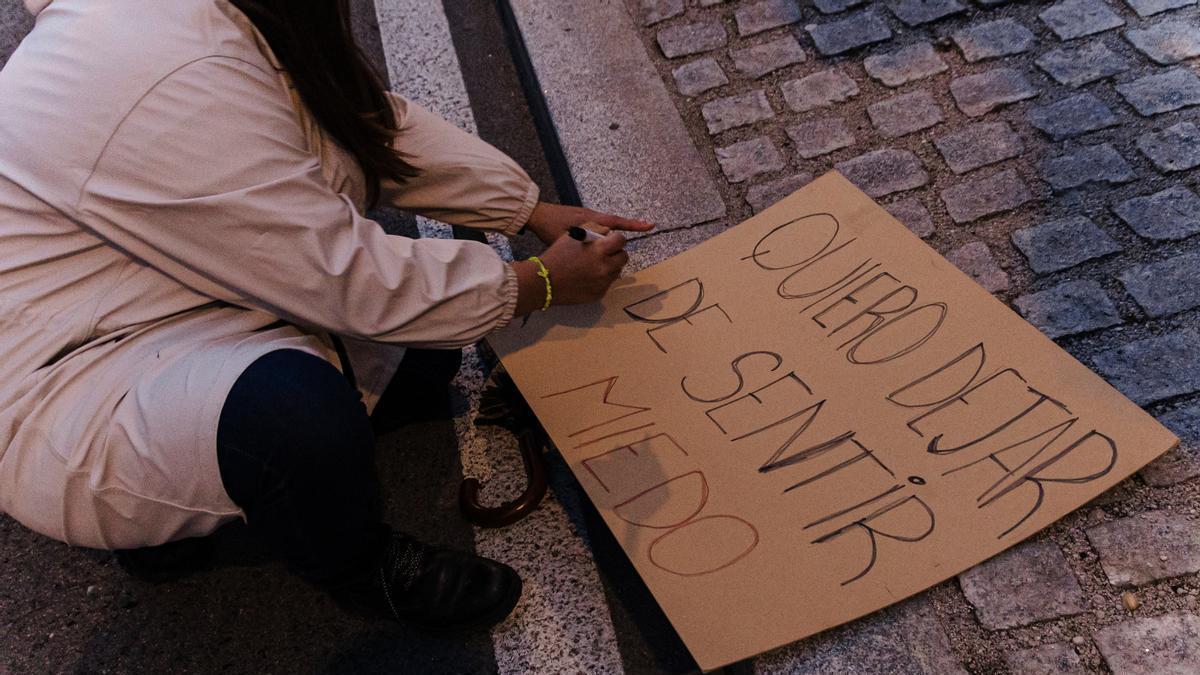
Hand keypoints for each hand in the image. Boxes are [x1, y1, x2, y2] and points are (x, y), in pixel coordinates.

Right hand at [511, 230, 628, 314]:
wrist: (544, 281)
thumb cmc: (557, 255)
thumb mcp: (574, 235)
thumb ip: (595, 229)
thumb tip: (609, 232)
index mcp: (600, 249)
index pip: (621, 240)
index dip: (617, 239)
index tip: (611, 240)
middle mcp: (605, 267)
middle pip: (623, 257)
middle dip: (616, 253)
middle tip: (605, 253)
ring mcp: (603, 282)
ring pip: (617, 271)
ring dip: (610, 266)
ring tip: (595, 265)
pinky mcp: (599, 294)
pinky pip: (607, 283)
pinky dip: (601, 279)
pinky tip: (588, 276)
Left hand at [524, 202, 654, 244]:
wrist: (535, 214)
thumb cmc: (549, 227)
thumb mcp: (566, 238)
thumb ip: (581, 245)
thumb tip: (597, 253)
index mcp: (590, 220)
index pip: (616, 222)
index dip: (633, 225)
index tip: (650, 225)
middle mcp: (591, 216)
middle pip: (615, 222)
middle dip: (628, 227)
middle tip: (645, 229)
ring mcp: (586, 217)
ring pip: (606, 225)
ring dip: (614, 233)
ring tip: (621, 244)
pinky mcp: (580, 219)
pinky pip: (597, 226)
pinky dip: (603, 233)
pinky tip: (602, 243)